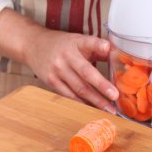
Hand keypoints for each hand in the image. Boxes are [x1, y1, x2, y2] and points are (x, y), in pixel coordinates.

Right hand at [0, 8, 118, 112]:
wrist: (33, 45)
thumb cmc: (62, 45)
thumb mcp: (78, 41)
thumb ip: (97, 49)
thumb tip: (118, 57)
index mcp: (76, 42)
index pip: (88, 42)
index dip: (98, 45)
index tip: (107, 48)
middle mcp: (67, 56)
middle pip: (85, 72)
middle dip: (101, 85)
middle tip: (115, 96)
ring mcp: (58, 70)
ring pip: (79, 88)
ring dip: (95, 100)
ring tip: (109, 110)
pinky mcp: (51, 81)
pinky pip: (69, 95)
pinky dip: (82, 103)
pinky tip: (92, 109)